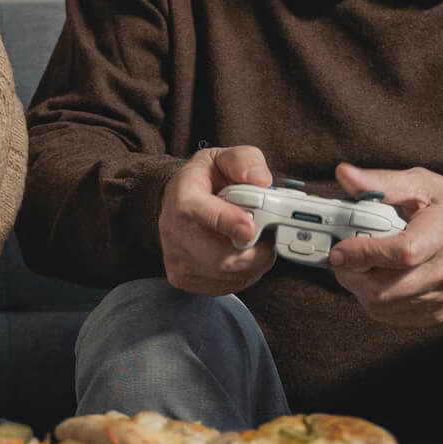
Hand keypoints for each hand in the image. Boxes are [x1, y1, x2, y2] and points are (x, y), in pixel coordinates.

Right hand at [158, 145, 277, 294]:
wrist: (176, 202)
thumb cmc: (205, 180)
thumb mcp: (223, 157)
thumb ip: (245, 162)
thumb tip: (262, 180)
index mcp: (183, 197)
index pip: (202, 214)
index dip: (229, 223)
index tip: (251, 228)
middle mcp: (174, 231)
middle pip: (220, 258)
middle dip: (256, 252)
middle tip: (269, 236)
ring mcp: (177, 259)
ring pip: (228, 275)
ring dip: (254, 263)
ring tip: (255, 243)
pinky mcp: (183, 279)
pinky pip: (226, 286)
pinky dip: (244, 274)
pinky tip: (241, 255)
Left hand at [327, 161, 442, 325]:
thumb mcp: (426, 184)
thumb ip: (383, 183)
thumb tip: (346, 175)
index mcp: (442, 235)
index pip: (399, 254)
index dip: (362, 254)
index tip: (340, 249)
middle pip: (384, 289)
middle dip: (351, 275)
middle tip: (343, 258)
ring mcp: (442, 297)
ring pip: (384, 307)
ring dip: (360, 289)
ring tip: (359, 268)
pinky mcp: (440, 313)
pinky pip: (395, 317)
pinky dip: (376, 302)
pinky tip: (378, 280)